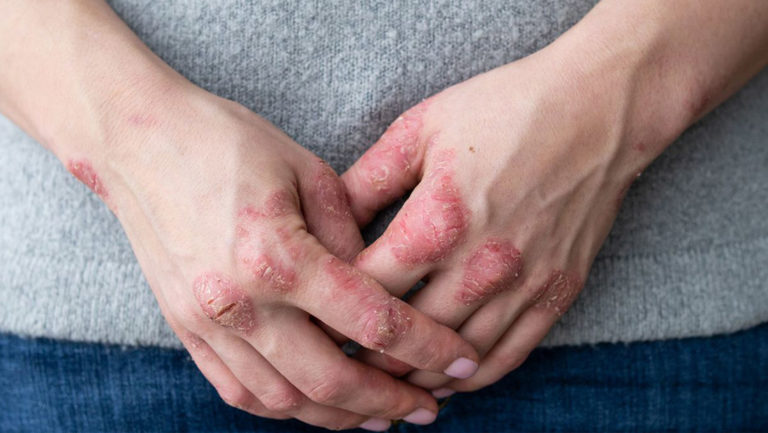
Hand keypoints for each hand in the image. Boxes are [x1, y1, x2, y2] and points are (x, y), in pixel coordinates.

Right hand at [74, 84, 479, 428]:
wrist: (138, 140)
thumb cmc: (225, 141)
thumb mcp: (307, 171)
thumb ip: (350, 237)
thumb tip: (378, 288)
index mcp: (277, 256)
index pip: (371, 323)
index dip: (426, 348)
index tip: (460, 362)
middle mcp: (239, 302)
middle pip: (329, 382)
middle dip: (388, 403)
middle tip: (427, 408)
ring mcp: (205, 322)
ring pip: (282, 401)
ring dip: (337, 416)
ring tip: (378, 414)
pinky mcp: (184, 328)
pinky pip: (238, 392)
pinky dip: (283, 407)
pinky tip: (315, 404)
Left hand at [341, 12, 692, 392]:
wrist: (599, 108)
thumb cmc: (505, 109)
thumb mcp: (420, 129)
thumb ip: (367, 181)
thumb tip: (327, 225)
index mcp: (437, 221)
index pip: (367, 289)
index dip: (331, 309)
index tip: (312, 318)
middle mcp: (480, 265)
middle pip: (406, 336)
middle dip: (363, 354)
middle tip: (336, 361)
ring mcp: (525, 285)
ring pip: (456, 359)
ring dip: (413, 376)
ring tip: (382, 382)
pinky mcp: (557, 293)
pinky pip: (509, 357)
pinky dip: (471, 379)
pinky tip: (445, 380)